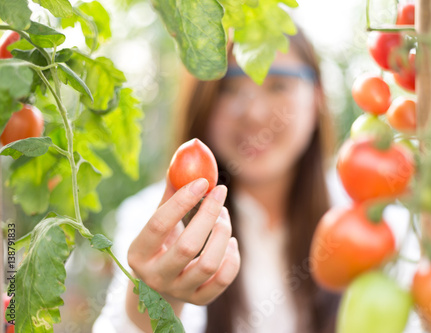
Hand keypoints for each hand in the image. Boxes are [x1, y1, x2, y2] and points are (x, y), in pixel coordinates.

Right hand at [127, 175, 239, 306]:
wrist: (162, 285)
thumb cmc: (163, 243)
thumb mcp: (160, 221)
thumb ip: (170, 194)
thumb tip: (182, 159)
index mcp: (138, 253)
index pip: (159, 224)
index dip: (182, 200)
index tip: (203, 181)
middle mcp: (155, 276)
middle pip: (187, 245)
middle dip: (208, 215)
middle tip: (220, 194)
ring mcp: (178, 291)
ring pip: (208, 264)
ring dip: (222, 234)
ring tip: (224, 217)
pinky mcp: (199, 300)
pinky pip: (223, 279)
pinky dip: (232, 256)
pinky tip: (230, 241)